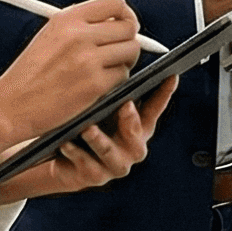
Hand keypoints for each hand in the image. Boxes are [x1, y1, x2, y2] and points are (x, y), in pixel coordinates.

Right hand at [0, 0, 142, 138]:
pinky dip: (116, 81)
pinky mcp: (94, 84)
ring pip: (131, 51)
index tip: (124, 24)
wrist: (12, 105)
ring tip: (107, 68)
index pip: (115, 4)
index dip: (125, 15)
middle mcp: (79, 35)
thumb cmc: (29, 74)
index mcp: (66, 19)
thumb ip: (80, 24)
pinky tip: (99, 84)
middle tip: (120, 50)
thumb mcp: (49, 35)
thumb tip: (115, 21)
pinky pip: (123, 75)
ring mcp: (88, 60)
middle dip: (129, 39)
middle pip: (129, 27)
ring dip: (124, 60)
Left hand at [0, 76, 176, 199]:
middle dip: (131, 121)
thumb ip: (112, 89)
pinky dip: (76, 153)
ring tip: (87, 128)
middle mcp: (130, 145)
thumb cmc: (83, 127)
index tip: (170, 76)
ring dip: (100, 140)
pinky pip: (87, 166)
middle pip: (138, 135)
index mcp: (137, 126)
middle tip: (124, 106)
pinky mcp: (94, 176)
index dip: (164, 93)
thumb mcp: (101, 105)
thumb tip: (116, 54)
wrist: (61, 160)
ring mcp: (114, 163)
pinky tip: (66, 142)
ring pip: (112, 153)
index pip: (155, 107)